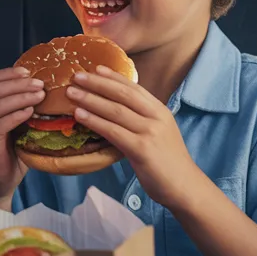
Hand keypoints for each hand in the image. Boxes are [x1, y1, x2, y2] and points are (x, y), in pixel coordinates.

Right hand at [0, 67, 43, 207]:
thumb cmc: (10, 154)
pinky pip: (3, 122)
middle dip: (22, 83)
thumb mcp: (16, 126)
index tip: (31, 71)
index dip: (13, 73)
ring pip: (0, 102)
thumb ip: (22, 109)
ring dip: (23, 96)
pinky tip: (31, 111)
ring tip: (41, 95)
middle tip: (42, 84)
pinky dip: (18, 113)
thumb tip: (46, 91)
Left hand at [66, 67, 207, 211]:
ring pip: (115, 110)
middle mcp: (156, 117)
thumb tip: (115, 109)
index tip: (96, 68)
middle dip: (98, 83)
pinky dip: (94, 121)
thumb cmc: (167, 162)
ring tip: (72, 93)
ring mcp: (150, 132)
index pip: (134, 88)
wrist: (184, 187)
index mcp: (160, 111)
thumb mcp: (159, 133)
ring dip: (90, 100)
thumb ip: (142, 120)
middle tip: (76, 76)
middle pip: (122, 94)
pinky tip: (80, 115)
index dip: (114, 77)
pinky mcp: (141, 149)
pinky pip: (113, 131)